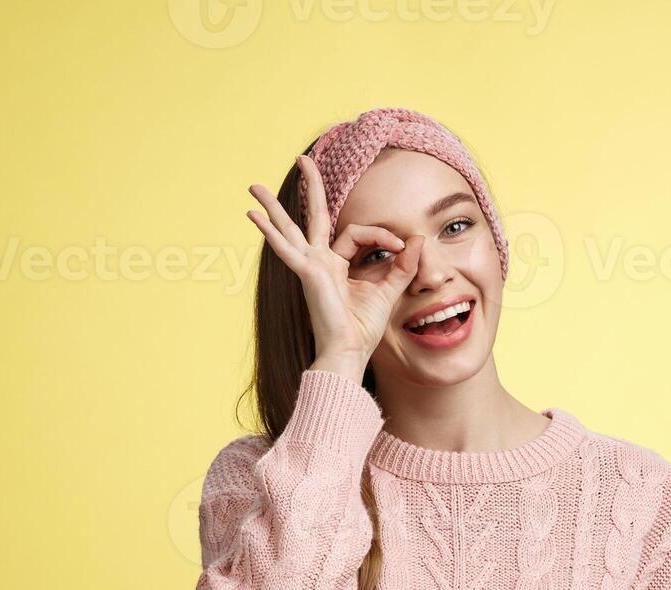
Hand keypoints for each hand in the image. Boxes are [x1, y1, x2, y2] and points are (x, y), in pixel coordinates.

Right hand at [246, 155, 426, 376]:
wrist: (349, 351)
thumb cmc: (364, 327)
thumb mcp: (390, 289)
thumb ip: (404, 264)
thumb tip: (419, 239)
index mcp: (337, 264)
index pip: (359, 232)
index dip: (384, 234)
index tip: (405, 247)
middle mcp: (320, 261)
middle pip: (314, 215)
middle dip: (312, 186)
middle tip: (303, 157)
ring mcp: (309, 265)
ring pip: (290, 227)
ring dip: (272, 206)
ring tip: (254, 187)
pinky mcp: (306, 272)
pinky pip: (286, 247)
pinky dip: (269, 231)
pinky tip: (251, 216)